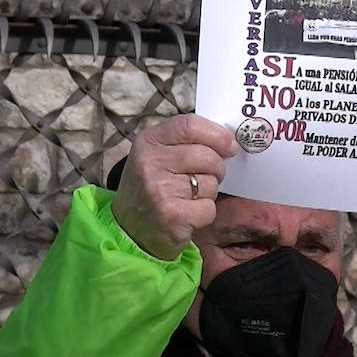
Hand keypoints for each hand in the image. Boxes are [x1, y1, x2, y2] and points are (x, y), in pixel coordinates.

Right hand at [110, 114, 237, 259]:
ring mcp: (159, 190)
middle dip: (217, 168)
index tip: (229, 145)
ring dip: (208, 193)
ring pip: (211, 183)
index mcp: (149, 141)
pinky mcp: (172, 216)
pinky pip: (209, 208)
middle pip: (207, 156)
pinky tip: (188, 214)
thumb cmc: (151, 187)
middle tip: (205, 177)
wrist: (128, 230)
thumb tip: (228, 140)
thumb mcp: (157, 155)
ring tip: (188, 198)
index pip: (190, 125)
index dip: (217, 134)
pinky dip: (205, 214)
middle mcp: (150, 163)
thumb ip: (186, 142)